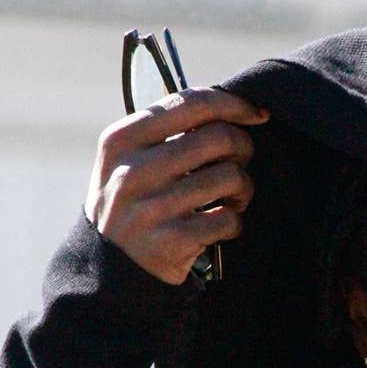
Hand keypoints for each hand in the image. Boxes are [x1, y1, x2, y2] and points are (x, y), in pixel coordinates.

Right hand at [84, 88, 269, 284]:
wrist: (110, 265)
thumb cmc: (133, 201)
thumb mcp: (128, 159)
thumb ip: (167, 130)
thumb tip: (232, 109)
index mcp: (122, 140)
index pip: (191, 103)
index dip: (234, 104)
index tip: (256, 113)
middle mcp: (133, 171)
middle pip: (219, 137)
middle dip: (243, 148)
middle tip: (240, 162)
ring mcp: (152, 209)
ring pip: (231, 177)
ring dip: (243, 188)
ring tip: (232, 197)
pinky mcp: (172, 242)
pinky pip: (229, 219)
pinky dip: (234, 222)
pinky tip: (220, 224)